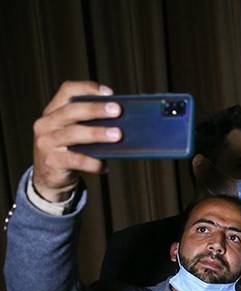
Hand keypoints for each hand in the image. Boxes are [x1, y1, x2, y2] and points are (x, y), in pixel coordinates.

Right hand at [32, 80, 120, 201]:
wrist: (49, 178)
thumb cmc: (69, 151)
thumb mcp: (74, 133)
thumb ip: (89, 124)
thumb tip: (121, 121)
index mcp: (53, 112)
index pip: (67, 91)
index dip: (87, 88)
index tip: (109, 92)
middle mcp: (46, 124)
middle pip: (71, 111)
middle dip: (95, 109)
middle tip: (117, 110)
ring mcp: (46, 142)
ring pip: (74, 134)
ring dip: (97, 134)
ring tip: (117, 135)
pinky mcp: (51, 162)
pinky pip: (76, 160)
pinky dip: (93, 163)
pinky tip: (105, 166)